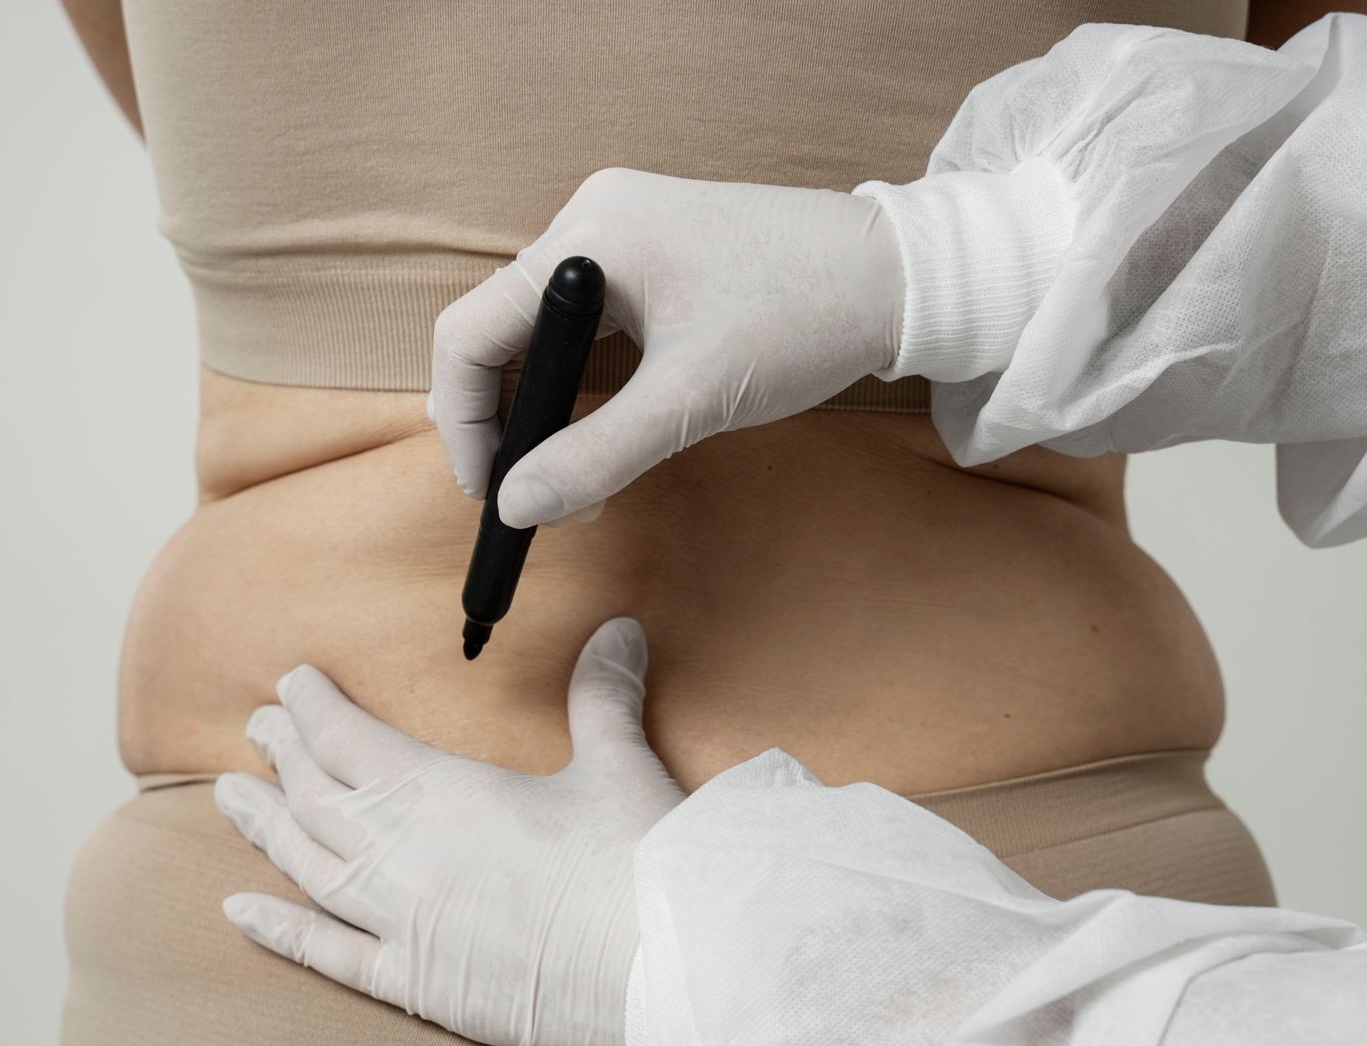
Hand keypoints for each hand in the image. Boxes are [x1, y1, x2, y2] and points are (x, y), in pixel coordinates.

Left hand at [213, 617, 681, 1045]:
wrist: (665, 968)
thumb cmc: (641, 863)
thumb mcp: (618, 765)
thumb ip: (602, 697)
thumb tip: (618, 631)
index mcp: (443, 792)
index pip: (351, 738)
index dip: (314, 707)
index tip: (292, 684)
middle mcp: (404, 855)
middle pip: (319, 795)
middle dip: (285, 756)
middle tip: (258, 728)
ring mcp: (402, 925)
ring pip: (309, 865)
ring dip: (265, 826)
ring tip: (230, 796)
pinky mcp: (417, 985)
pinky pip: (328, 954)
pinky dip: (279, 930)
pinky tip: (238, 911)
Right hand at [429, 168, 905, 525]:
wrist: (902, 278)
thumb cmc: (806, 320)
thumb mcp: (692, 400)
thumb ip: (596, 454)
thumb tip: (518, 505)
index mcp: (589, 238)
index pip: (469, 331)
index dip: (465, 422)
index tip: (493, 493)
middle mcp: (594, 220)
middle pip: (498, 331)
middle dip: (509, 423)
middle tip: (537, 497)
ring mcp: (625, 232)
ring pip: (543, 333)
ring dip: (548, 409)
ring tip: (578, 479)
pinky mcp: (658, 253)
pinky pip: (586, 323)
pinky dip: (584, 383)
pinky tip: (608, 433)